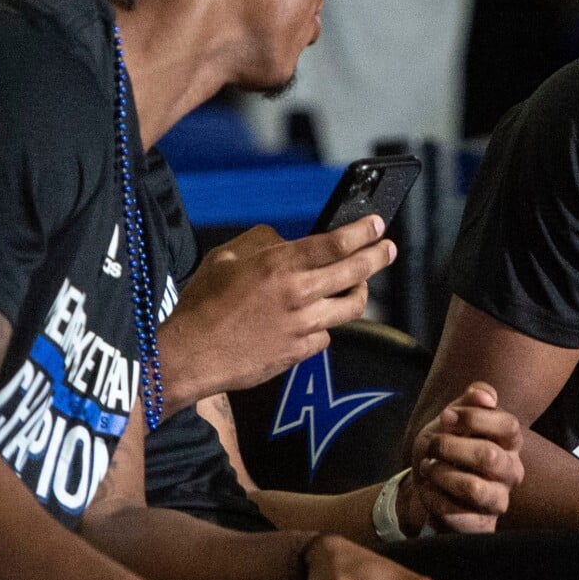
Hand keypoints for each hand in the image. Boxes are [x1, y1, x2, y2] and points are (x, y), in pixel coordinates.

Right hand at [159, 217, 395, 402]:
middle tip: (387, 249)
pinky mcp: (300, 352)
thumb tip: (287, 240)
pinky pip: (326, 334)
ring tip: (360, 285)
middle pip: (355, 273)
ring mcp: (302, 326)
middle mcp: (297, 294)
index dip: (362, 232)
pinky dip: (324, 324)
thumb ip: (262, 242)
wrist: (190, 355)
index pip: (335, 244)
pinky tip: (316, 318)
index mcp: (279, 265)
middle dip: (377, 257)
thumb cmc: (203, 304)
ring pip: (350, 308)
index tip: (376, 224)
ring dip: (360, 292)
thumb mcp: (225, 258)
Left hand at [398, 382, 523, 534]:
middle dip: (450, 447)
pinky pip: (456, 514)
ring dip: (441, 474)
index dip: (475, 418)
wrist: (427, 489)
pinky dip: (433, 497)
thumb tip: (483, 394)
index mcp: (510, 443)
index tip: (446, 416)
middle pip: (488, 456)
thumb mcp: (452, 422)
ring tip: (428, 468)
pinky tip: (427, 489)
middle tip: (431, 445)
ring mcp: (498, 501)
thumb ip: (468, 402)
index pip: (508, 426)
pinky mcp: (481, 526)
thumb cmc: (446, 451)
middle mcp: (511, 472)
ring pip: (473, 488)